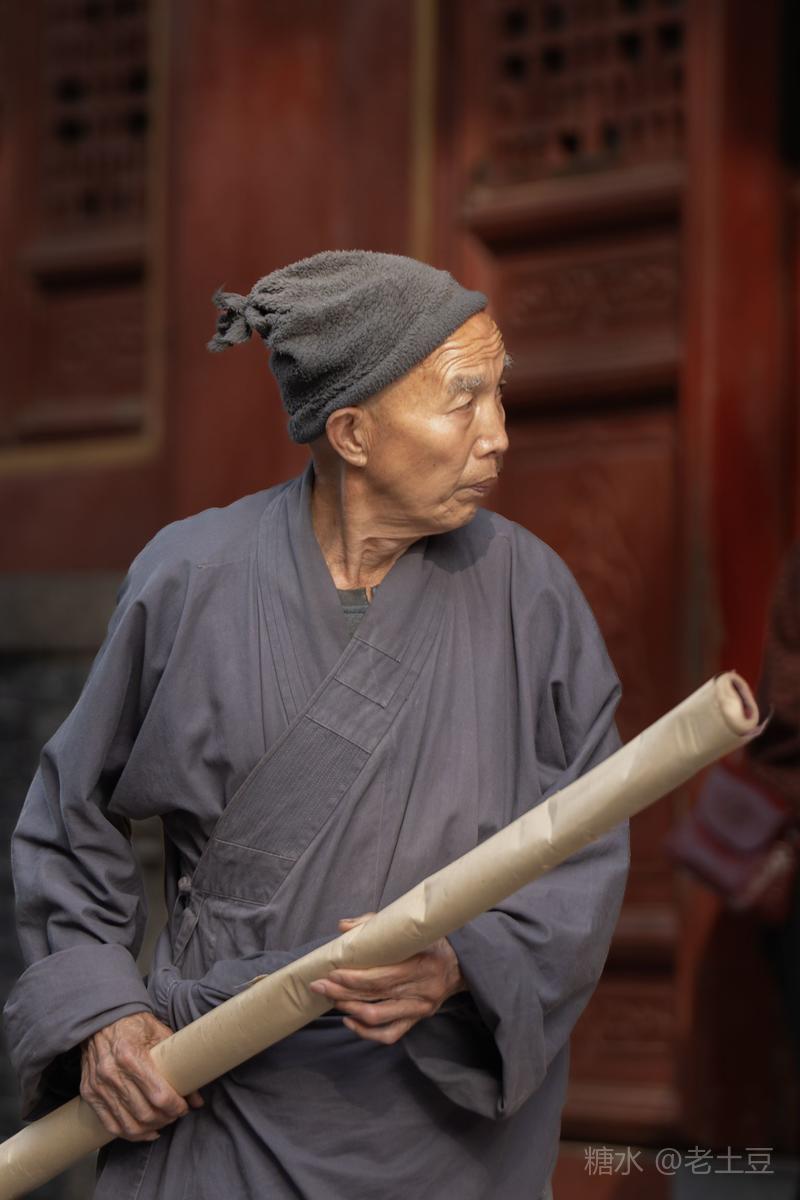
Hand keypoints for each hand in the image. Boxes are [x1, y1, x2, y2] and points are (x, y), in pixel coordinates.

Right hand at [80, 1011, 203, 1141]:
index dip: (176, 1106)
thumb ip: (178, 1064)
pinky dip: (129, 1133)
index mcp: (131, 1056)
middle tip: (175, 1114)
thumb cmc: (133, 1024)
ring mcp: (98, 1086)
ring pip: (128, 1124)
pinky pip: (110, 1124)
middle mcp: (112, 1074)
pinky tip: (143, 1131)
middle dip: (166, 1118)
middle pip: (145, 1113)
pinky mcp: (89, 1094)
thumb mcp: (160, 1034)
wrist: (100, 1020)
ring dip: (150, 1129)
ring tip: (162, 1123)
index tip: (184, 1107)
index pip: (158, 1095)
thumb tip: (197, 1098)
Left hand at [309, 912, 466, 1044]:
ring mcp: (419, 1009)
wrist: (461, 964)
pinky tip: (349, 1020)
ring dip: (350, 1009)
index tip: (331, 972)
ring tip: (331, 999)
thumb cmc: (432, 942)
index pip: (380, 977)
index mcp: (420, 965)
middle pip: (374, 996)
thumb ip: (375, 924)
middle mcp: (420, 991)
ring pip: (378, 1017)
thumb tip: (343, 927)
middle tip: (319, 985)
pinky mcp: (417, 1020)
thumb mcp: (409, 928)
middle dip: (342, 991)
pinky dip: (366, 1031)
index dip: (352, 978)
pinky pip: (389, 1034)